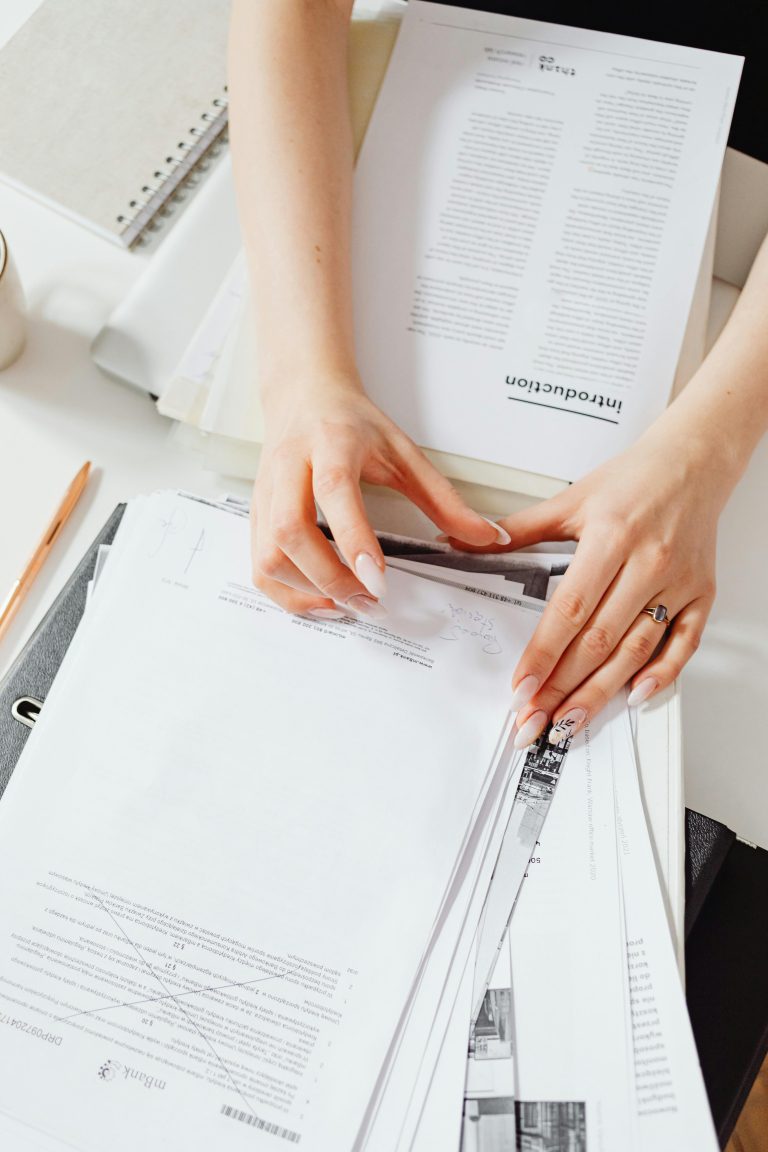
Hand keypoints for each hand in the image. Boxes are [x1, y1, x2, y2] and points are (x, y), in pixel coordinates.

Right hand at [252, 372, 501, 615]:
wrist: (302, 395)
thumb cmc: (352, 423)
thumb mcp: (405, 452)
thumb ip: (445, 499)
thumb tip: (488, 537)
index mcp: (331, 443)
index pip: (334, 491)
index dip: (353, 538)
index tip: (378, 580)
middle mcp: (289, 468)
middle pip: (290, 531)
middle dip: (329, 577)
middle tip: (369, 602)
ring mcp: (265, 494)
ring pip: (269, 554)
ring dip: (306, 590)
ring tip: (349, 604)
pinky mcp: (255, 515)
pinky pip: (259, 566)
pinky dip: (288, 594)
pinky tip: (322, 599)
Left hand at [447, 427, 733, 745]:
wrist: (694, 461)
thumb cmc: (633, 480)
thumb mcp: (570, 499)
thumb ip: (517, 529)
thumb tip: (466, 541)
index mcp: (611, 537)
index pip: (570, 608)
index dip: (544, 652)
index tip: (522, 685)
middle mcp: (647, 563)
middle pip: (599, 640)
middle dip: (562, 686)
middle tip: (534, 718)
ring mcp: (677, 582)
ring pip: (636, 650)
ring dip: (600, 692)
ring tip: (569, 721)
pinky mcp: (701, 594)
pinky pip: (683, 644)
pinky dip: (661, 675)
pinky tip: (633, 697)